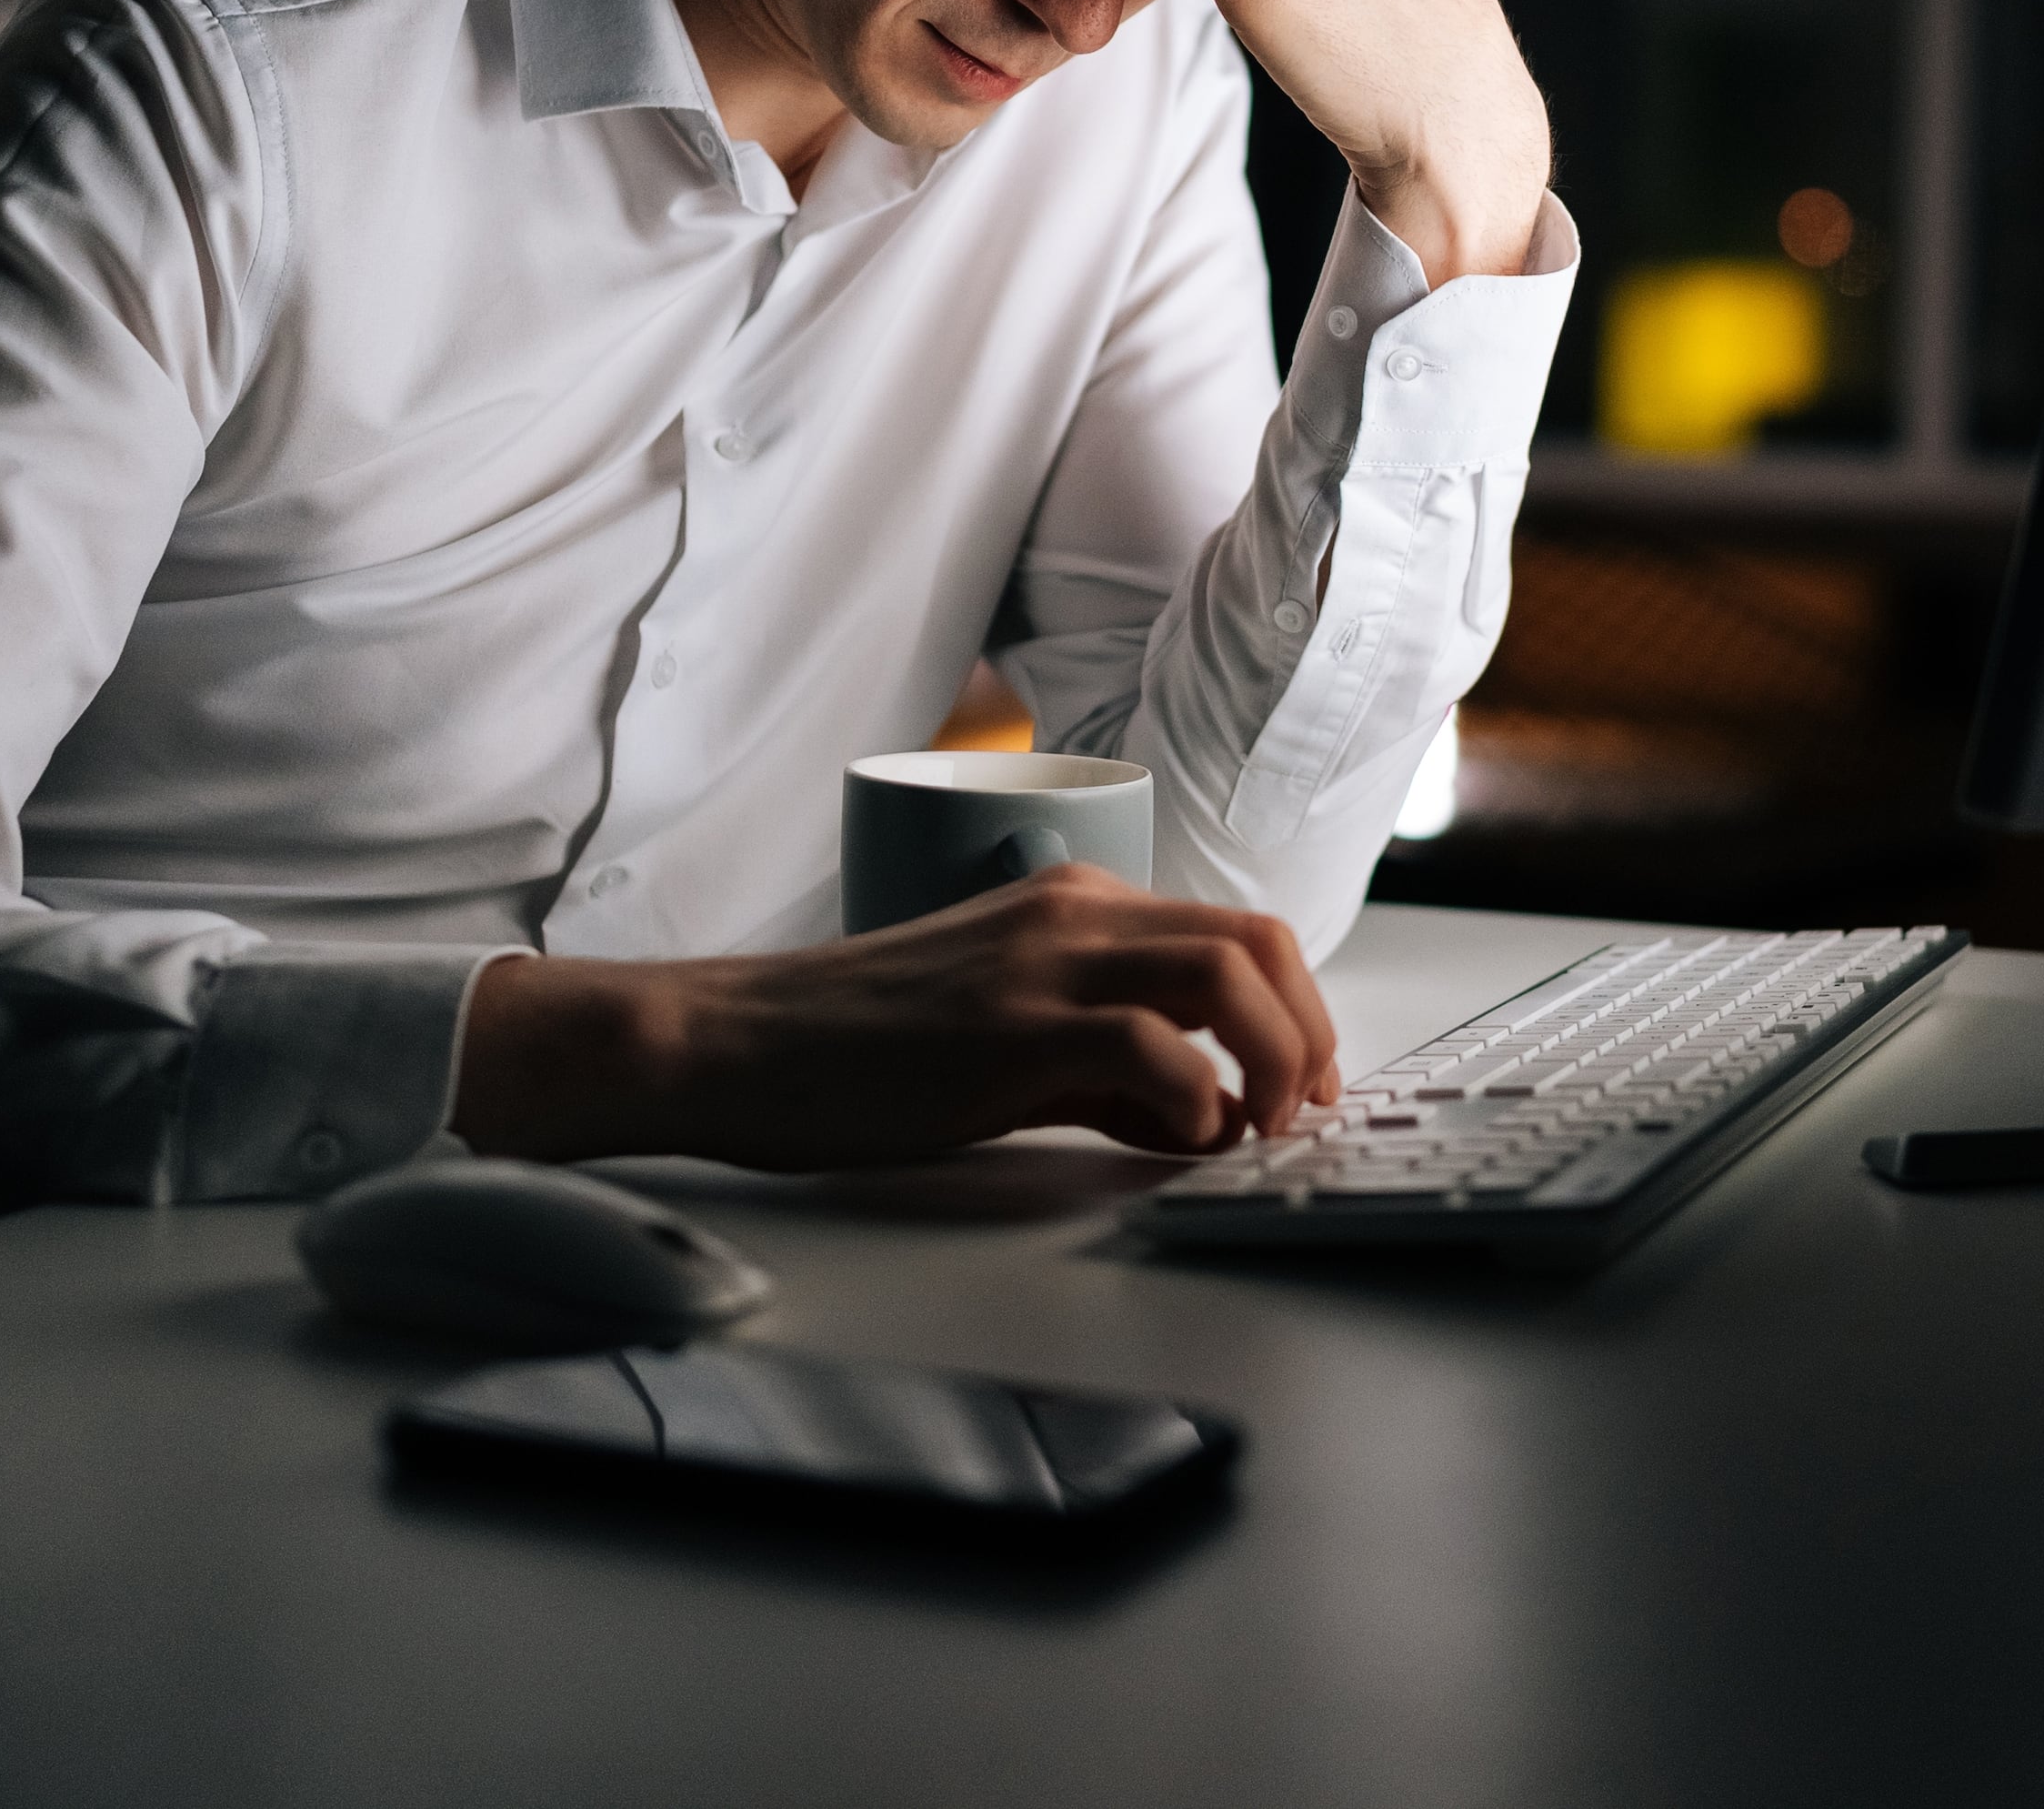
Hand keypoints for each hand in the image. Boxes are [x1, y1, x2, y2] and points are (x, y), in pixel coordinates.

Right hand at [447, 862, 1346, 1168]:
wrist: (733, 1040)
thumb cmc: (850, 1044)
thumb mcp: (1000, 1031)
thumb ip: (1103, 1061)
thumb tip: (1196, 1111)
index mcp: (1073, 901)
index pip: (1236, 929)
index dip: (1297, 1008)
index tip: (1303, 1082)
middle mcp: (1073, 912)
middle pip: (1256, 941)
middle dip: (1310, 1032)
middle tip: (1305, 1111)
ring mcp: (1042, 962)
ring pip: (1227, 977)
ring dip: (1275, 1060)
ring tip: (1259, 1130)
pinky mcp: (1010, 1026)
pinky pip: (1152, 1051)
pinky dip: (1196, 1101)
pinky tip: (1180, 1143)